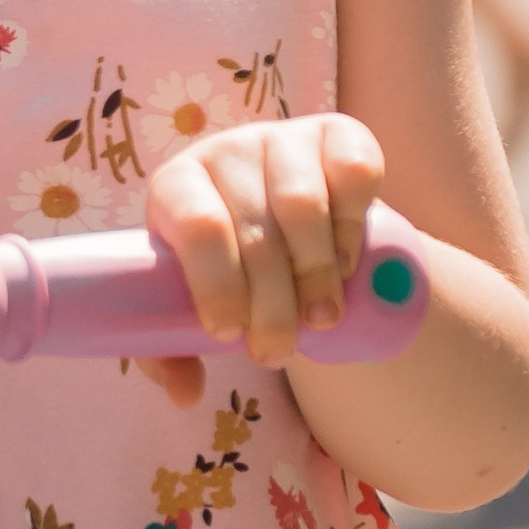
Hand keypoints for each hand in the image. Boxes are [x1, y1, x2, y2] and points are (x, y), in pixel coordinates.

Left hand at [138, 112, 388, 405]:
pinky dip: (353, 224)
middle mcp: (226, 153)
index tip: (229, 334)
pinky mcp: (337, 134)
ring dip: (315, 273)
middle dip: (271, 305)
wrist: (281, 221)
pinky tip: (346, 262)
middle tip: (277, 352)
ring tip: (320, 318)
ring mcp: (284, 138)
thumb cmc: (227, 266)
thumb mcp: (190, 303)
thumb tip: (185, 393)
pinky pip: (355, 172)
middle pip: (255, 232)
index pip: (197, 227)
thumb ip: (173, 348)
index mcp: (177, 187)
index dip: (217, 284)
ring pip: (304, 206)